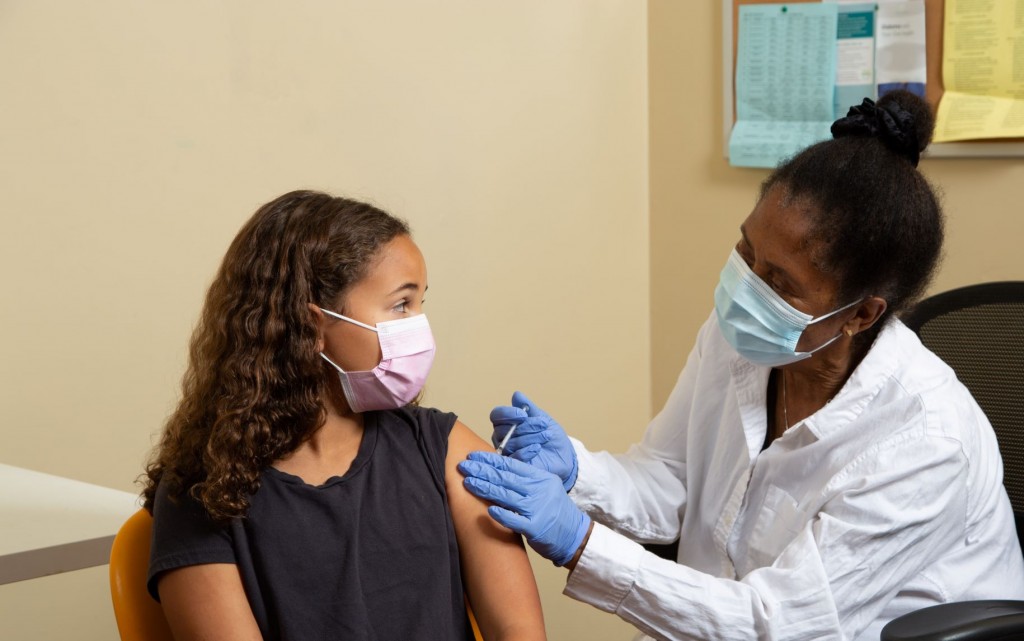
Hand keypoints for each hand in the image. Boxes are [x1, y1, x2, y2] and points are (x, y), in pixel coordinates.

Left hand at [458, 451, 590, 566]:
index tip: (473, 456)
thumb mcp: (545, 487)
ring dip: (485, 488)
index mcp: (541, 478)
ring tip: (468, 482)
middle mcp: (539, 490)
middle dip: (482, 471)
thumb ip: (525, 479)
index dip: (490, 460)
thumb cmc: (554, 511)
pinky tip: (487, 510)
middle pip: (505, 478)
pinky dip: (501, 514)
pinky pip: (515, 520)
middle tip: (463, 466)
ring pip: (506, 495)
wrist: (574, 535)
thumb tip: (497, 469)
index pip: (511, 465)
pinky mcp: (535, 528)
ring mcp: (537, 509)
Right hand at [490, 391, 578, 490]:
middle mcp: (503, 437)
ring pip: (509, 443)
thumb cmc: (551, 436)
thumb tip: (517, 394)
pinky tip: (537, 448)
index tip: (524, 414)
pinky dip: (526, 451)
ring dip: (529, 437)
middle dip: (525, 426)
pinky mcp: (514, 465)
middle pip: (503, 429)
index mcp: (507, 423)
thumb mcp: (542, 418)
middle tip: (543, 425)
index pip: (496, 415)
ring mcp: (507, 452)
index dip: (507, 413)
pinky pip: (514, 458)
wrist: (564, 455)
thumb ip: (529, 407)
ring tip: (545, 436)